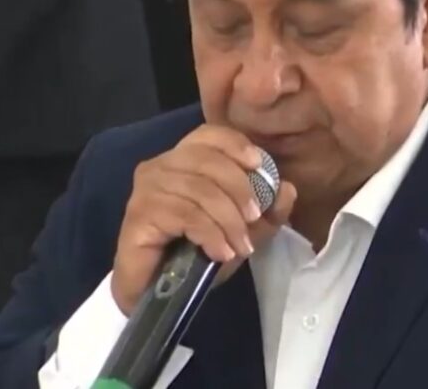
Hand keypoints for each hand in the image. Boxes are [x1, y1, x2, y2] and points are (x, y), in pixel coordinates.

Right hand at [110, 125, 296, 315]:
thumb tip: (287, 189)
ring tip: (240, 247)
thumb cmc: (193, 256)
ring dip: (228, 220)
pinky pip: (185, 214)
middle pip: (207, 159)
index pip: (209, 134)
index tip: (258, 165)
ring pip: (199, 189)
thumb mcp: (240, 233)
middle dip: (240, 189)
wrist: (153, 293)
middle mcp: (161, 165)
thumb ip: (267, 213)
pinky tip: (220, 252)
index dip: (235, 144)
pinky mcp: (140, 213)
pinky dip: (210, 234)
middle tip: (254, 220)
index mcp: (182, 160)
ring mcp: (147, 187)